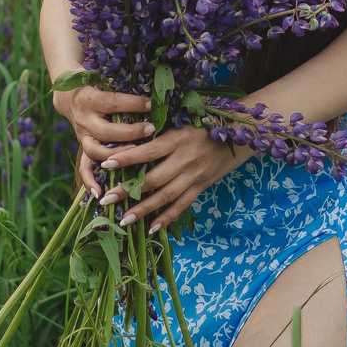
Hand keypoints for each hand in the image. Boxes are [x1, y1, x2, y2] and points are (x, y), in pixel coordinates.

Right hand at [56, 83, 151, 198]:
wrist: (69, 95)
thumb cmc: (97, 86)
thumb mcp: (107, 81)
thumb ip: (126, 88)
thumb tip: (157, 91)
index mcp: (90, 99)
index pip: (113, 102)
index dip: (133, 104)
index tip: (152, 104)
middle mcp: (84, 119)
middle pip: (106, 131)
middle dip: (130, 133)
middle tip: (151, 130)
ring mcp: (82, 136)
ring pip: (95, 151)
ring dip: (115, 157)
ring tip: (134, 157)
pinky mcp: (83, 147)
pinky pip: (83, 167)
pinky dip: (90, 181)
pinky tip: (99, 192)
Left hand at [99, 125, 248, 232]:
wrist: (241, 135)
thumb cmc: (205, 122)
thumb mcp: (183, 119)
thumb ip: (160, 128)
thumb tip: (129, 133)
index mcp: (178, 139)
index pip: (148, 151)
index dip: (127, 158)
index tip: (106, 164)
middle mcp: (186, 160)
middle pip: (153, 179)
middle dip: (128, 191)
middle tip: (106, 200)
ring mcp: (194, 176)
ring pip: (166, 197)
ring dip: (144, 210)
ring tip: (124, 220)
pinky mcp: (201, 186)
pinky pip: (182, 205)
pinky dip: (167, 217)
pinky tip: (152, 228)